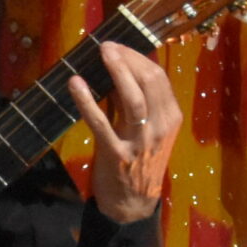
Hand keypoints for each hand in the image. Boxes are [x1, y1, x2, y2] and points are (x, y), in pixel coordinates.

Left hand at [69, 41, 180, 225]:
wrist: (133, 202)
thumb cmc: (138, 159)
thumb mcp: (146, 128)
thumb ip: (133, 101)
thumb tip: (116, 68)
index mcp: (170, 117)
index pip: (159, 78)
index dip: (137, 58)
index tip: (118, 46)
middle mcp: (160, 127)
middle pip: (150, 83)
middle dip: (128, 59)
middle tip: (107, 45)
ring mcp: (140, 141)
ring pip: (134, 99)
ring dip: (117, 72)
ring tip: (102, 53)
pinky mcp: (116, 154)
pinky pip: (101, 123)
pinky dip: (87, 101)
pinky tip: (75, 83)